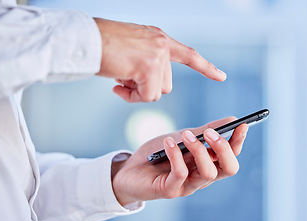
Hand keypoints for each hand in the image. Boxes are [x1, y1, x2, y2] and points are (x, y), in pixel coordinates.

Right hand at [94, 18, 226, 101]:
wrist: (85, 39)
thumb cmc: (101, 44)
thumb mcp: (131, 49)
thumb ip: (144, 64)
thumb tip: (142, 85)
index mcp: (158, 38)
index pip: (188, 54)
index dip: (205, 67)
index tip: (221, 76)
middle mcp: (161, 44)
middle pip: (167, 83)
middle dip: (146, 88)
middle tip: (125, 81)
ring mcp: (157, 55)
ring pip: (158, 91)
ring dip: (138, 91)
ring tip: (120, 79)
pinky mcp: (149, 67)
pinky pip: (147, 96)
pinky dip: (132, 97)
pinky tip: (118, 84)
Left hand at [111, 117, 248, 205]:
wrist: (130, 170)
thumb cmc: (159, 153)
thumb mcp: (182, 138)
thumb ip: (205, 131)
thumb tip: (232, 120)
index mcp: (208, 162)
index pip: (231, 155)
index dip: (238, 141)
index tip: (241, 124)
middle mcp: (202, 176)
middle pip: (229, 169)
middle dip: (224, 149)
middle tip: (210, 133)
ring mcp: (188, 186)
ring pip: (208, 173)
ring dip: (199, 150)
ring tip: (185, 135)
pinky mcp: (170, 190)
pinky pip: (180, 175)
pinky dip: (176, 155)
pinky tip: (168, 142)